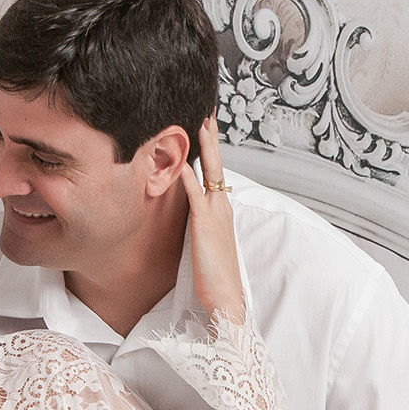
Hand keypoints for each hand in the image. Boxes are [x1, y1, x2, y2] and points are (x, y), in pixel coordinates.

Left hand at [179, 114, 245, 321]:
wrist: (226, 298)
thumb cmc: (216, 276)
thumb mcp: (208, 243)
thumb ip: (202, 224)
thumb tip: (192, 214)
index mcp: (223, 210)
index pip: (217, 172)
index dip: (213, 148)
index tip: (208, 126)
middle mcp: (222, 207)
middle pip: (217, 164)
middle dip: (212, 137)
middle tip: (207, 111)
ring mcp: (215, 214)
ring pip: (210, 172)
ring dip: (205, 146)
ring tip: (199, 122)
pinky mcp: (204, 225)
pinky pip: (195, 195)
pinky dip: (188, 178)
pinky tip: (181, 162)